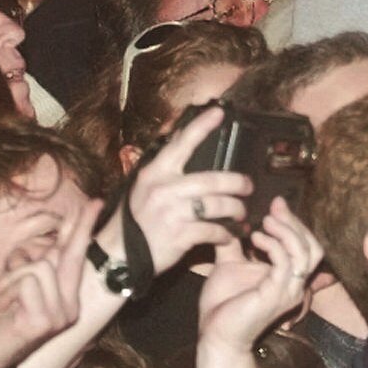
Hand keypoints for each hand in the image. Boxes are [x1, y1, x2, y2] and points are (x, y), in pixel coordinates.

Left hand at [0, 195, 98, 367]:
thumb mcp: (18, 286)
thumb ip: (37, 265)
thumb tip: (55, 240)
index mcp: (66, 299)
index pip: (77, 259)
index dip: (84, 230)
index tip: (95, 203)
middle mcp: (70, 308)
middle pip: (71, 255)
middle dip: (77, 228)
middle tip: (94, 202)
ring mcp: (60, 316)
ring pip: (40, 267)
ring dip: (11, 275)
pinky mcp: (44, 321)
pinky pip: (27, 281)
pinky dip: (7, 287)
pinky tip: (1, 307)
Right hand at [95, 103, 251, 276]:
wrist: (120, 254)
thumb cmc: (136, 218)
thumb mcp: (145, 185)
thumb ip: (166, 165)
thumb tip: (182, 136)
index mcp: (156, 173)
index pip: (181, 144)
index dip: (201, 126)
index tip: (219, 112)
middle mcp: (165, 189)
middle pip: (213, 179)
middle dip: (237, 182)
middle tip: (248, 186)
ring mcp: (173, 212)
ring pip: (217, 205)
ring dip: (235, 209)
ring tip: (241, 212)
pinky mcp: (180, 235)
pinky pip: (212, 230)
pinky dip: (225, 233)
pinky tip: (228, 234)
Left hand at [197, 197, 324, 355]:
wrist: (214, 336)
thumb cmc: (223, 305)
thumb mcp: (230, 264)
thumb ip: (235, 243)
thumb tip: (233, 218)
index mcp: (288, 278)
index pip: (307, 245)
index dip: (294, 222)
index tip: (276, 203)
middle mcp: (295, 285)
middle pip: (313, 247)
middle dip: (295, 223)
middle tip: (275, 207)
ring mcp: (289, 291)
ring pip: (304, 253)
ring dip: (287, 232)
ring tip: (266, 221)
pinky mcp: (276, 295)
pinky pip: (286, 264)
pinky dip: (274, 246)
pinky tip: (256, 238)